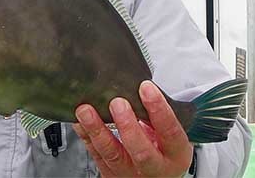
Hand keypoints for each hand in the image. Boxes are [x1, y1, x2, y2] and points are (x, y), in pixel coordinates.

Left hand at [73, 81, 192, 177]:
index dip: (159, 109)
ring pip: (112, 154)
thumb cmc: (163, 150)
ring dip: (97, 130)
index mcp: (175, 154)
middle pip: (141, 151)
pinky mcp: (110, 173)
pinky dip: (85, 135)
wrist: (154, 176)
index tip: (146, 88)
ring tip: (86, 110)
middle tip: (117, 103)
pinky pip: (95, 154)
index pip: (170, 131)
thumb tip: (139, 86)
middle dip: (128, 125)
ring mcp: (130, 173)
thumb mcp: (169, 135)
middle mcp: (155, 167)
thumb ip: (156, 116)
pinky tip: (79, 121)